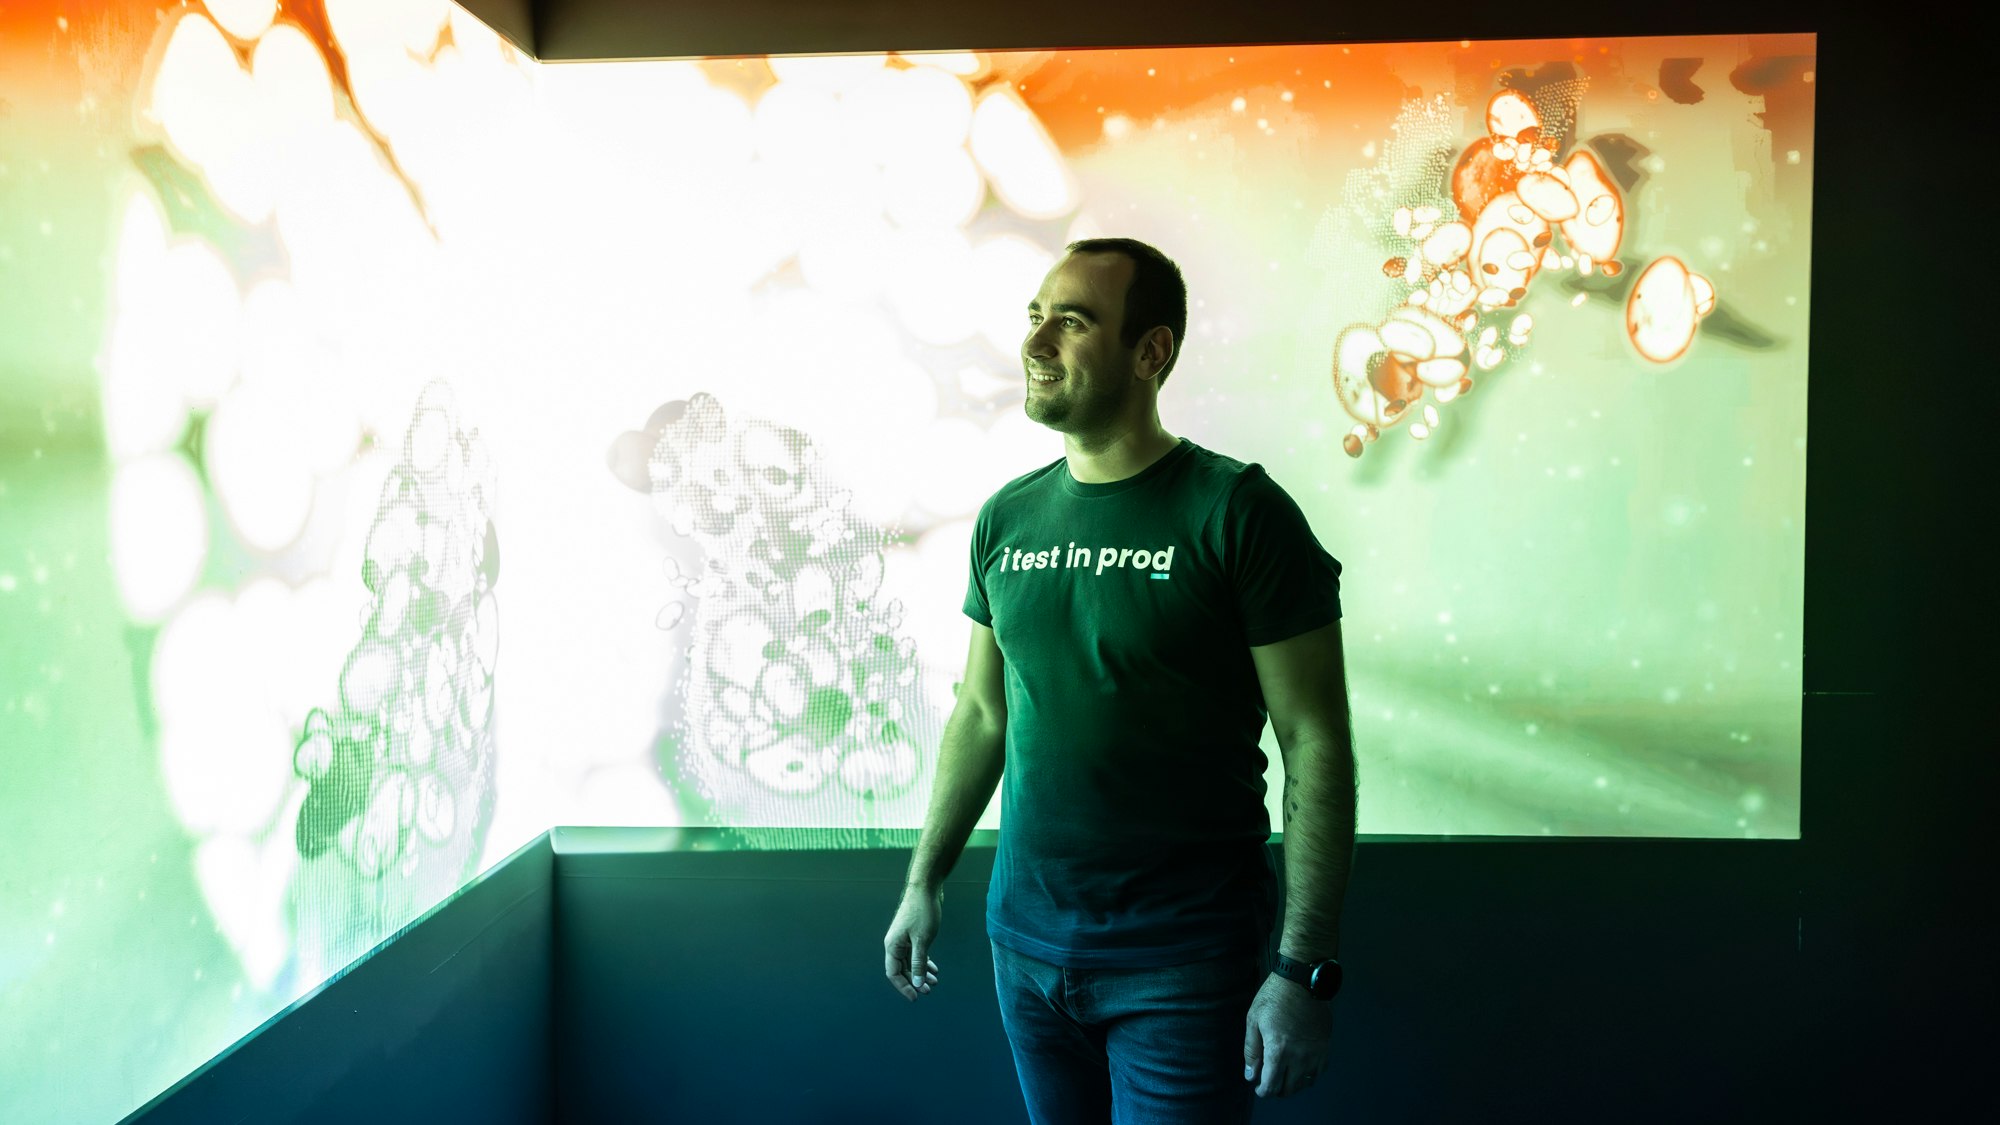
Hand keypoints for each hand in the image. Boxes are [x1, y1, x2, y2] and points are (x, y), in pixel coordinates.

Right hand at [882, 884, 941, 1000]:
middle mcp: (895, 944)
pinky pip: (915, 953)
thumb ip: (919, 963)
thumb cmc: (922, 912)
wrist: (926, 888)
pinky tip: (934, 969)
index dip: (903, 987)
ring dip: (921, 973)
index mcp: (893, 946)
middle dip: (914, 982)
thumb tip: (917, 984)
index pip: (893, 973)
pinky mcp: (913, 934)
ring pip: (910, 962)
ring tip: (934, 983)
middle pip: (902, 969)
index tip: (916, 997)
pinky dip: (924, 962)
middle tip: (928, 991)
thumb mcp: (922, 940)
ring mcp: (904, 939)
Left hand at [1243, 973, 1332, 1097]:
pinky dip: (1309, 1075)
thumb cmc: (1275, 997)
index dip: (1263, 1091)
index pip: (1271, 1086)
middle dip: (1277, 1089)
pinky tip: (1300, 1066)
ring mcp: (1315, 1053)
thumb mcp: (1253, 1021)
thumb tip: (1251, 1075)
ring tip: (1285, 1074)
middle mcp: (1299, 1057)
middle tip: (1270, 1081)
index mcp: (1278, 1051)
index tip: (1259, 1087)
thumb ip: (1252, 1051)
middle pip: (1289, 1089)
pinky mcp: (1325, 1047)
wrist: (1302, 981)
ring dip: (1293, 1084)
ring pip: (1305, 1083)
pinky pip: (1319, 1072)